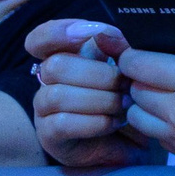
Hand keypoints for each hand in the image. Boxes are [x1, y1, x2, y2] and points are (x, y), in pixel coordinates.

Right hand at [29, 20, 152, 167]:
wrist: (133, 143)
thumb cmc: (128, 100)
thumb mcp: (129, 71)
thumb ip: (119, 48)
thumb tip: (106, 32)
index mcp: (66, 57)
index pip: (41, 39)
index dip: (57, 32)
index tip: (89, 33)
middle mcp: (48, 81)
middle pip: (55, 65)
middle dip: (99, 75)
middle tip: (125, 85)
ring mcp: (44, 109)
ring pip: (58, 95)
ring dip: (100, 100)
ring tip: (123, 106)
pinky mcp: (49, 136)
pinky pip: (62, 123)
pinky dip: (94, 121)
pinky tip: (112, 122)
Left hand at [113, 0, 174, 165]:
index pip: (138, 62)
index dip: (136, 51)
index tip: (148, 44)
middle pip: (132, 87)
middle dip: (139, 74)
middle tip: (159, 62)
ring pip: (136, 115)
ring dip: (144, 100)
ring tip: (166, 87)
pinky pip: (154, 136)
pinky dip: (158, 122)